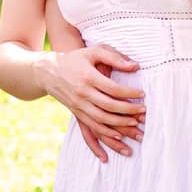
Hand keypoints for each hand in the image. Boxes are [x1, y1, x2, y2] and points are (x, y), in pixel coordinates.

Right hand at [37, 45, 145, 161]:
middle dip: (129, 111)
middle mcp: (82, 93)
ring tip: (136, 126)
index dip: (129, 93)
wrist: (48, 71)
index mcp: (87, 77)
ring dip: (120, 126)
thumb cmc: (75, 59)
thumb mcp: (93, 52)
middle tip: (144, 112)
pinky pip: (90, 129)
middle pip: (109, 106)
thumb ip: (114, 57)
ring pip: (101, 121)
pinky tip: (118, 139)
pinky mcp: (76, 113)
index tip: (142, 94)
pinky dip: (104, 136)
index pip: (112, 88)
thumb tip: (135, 66)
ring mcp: (78, 105)